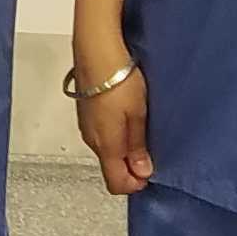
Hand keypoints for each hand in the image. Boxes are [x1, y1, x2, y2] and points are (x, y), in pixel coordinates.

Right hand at [72, 60, 152, 196]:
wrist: (95, 51)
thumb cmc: (118, 80)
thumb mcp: (138, 115)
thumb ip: (138, 146)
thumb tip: (141, 171)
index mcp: (106, 145)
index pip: (116, 183)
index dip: (134, 184)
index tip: (150, 172)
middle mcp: (92, 140)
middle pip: (111, 168)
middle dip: (131, 167)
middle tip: (150, 150)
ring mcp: (86, 126)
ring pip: (107, 151)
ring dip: (124, 149)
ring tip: (140, 129)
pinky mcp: (86, 113)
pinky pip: (101, 135)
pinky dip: (115, 135)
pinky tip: (126, 116)